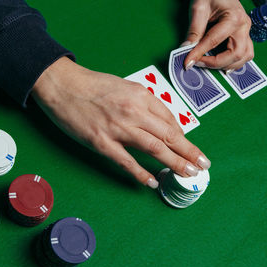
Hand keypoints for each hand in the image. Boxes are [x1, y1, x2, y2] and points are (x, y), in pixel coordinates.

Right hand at [31, 57, 210, 188]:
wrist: (62, 85)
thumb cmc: (92, 84)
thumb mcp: (124, 86)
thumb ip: (142, 103)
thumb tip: (159, 122)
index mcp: (141, 95)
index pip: (169, 118)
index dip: (182, 136)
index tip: (189, 147)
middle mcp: (134, 111)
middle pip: (168, 135)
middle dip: (189, 151)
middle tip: (203, 165)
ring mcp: (118, 128)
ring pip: (154, 148)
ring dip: (175, 162)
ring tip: (188, 173)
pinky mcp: (101, 142)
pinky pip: (126, 161)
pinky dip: (141, 173)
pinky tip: (153, 182)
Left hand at [183, 0, 253, 70]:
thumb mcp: (198, 9)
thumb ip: (194, 30)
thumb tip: (186, 49)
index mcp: (234, 17)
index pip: (214, 41)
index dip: (199, 54)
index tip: (188, 62)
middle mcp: (244, 25)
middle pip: (236, 54)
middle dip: (217, 63)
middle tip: (198, 63)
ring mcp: (246, 31)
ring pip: (244, 56)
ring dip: (228, 64)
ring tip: (210, 65)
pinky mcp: (244, 35)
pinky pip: (245, 54)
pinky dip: (234, 62)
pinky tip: (222, 64)